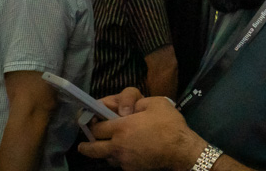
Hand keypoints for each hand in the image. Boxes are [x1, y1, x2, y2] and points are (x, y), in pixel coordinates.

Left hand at [79, 92, 205, 170]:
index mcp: (121, 127)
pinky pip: (118, 163)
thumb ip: (138, 102)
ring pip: (104, 158)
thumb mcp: (156, 103)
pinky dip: (117, 158)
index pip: (96, 128)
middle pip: (92, 149)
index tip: (90, 122)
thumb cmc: (169, 124)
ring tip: (104, 147)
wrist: (180, 150)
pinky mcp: (130, 169)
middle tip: (84, 143)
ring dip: (102, 152)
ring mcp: (123, 160)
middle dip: (86, 145)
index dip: (92, 123)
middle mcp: (117, 145)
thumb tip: (128, 109)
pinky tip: (125, 153)